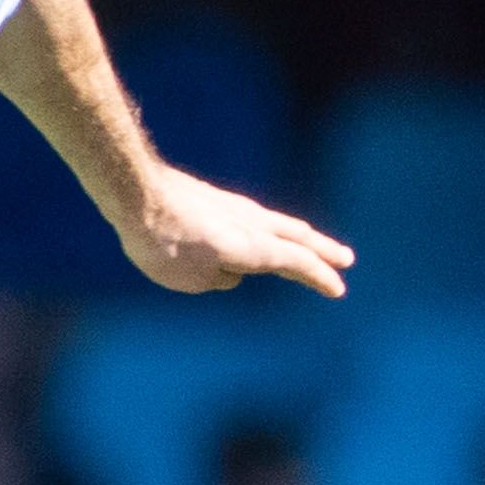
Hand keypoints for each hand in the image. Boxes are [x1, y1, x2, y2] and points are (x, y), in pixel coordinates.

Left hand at [122, 166, 354, 299]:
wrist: (138, 195)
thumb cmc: (165, 244)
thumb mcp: (193, 280)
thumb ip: (220, 280)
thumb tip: (229, 272)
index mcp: (255, 247)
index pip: (298, 263)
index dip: (320, 277)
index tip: (338, 289)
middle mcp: (252, 223)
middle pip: (297, 237)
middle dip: (323, 251)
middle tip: (346, 259)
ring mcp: (234, 208)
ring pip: (278, 223)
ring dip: (299, 236)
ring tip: (311, 242)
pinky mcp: (214, 201)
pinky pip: (253, 219)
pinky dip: (270, 228)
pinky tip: (260, 230)